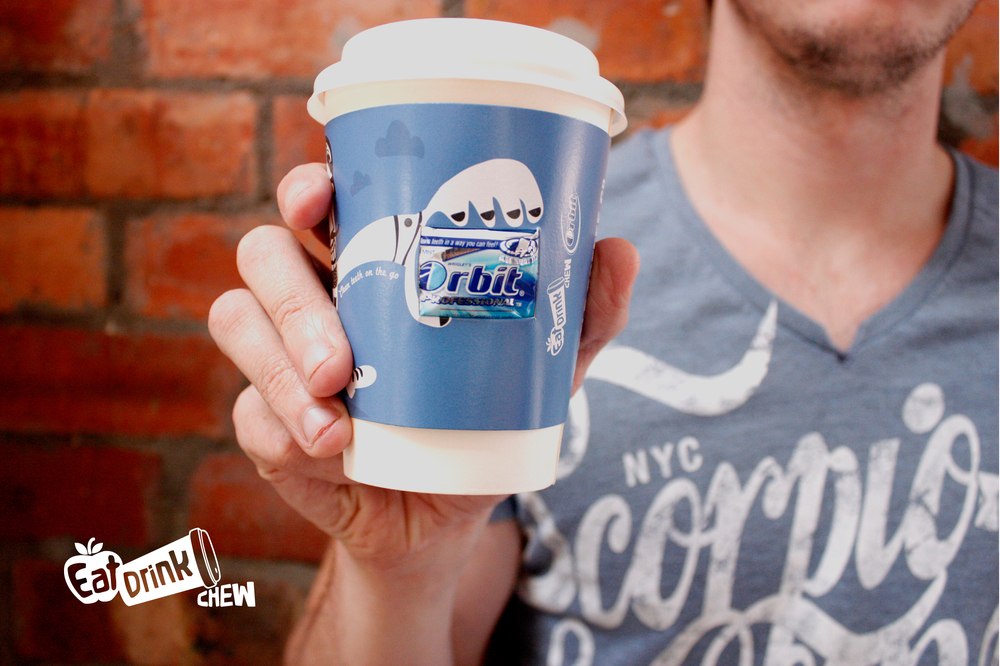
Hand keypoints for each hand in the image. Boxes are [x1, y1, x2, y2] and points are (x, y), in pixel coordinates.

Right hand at [209, 163, 638, 574]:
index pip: (318, 205)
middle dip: (292, 300)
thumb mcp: (541, 370)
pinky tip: (331, 453)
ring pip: (236, 324)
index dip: (305, 190)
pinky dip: (283, 432)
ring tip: (337, 425)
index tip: (319, 200)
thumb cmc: (485, 417)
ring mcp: (281, 361)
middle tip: (341, 362)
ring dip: (278, 373)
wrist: (449, 511)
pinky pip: (246, 416)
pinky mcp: (268, 426)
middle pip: (263, 256)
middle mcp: (316, 300)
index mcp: (370, 267)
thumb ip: (580, 317)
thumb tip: (618, 249)